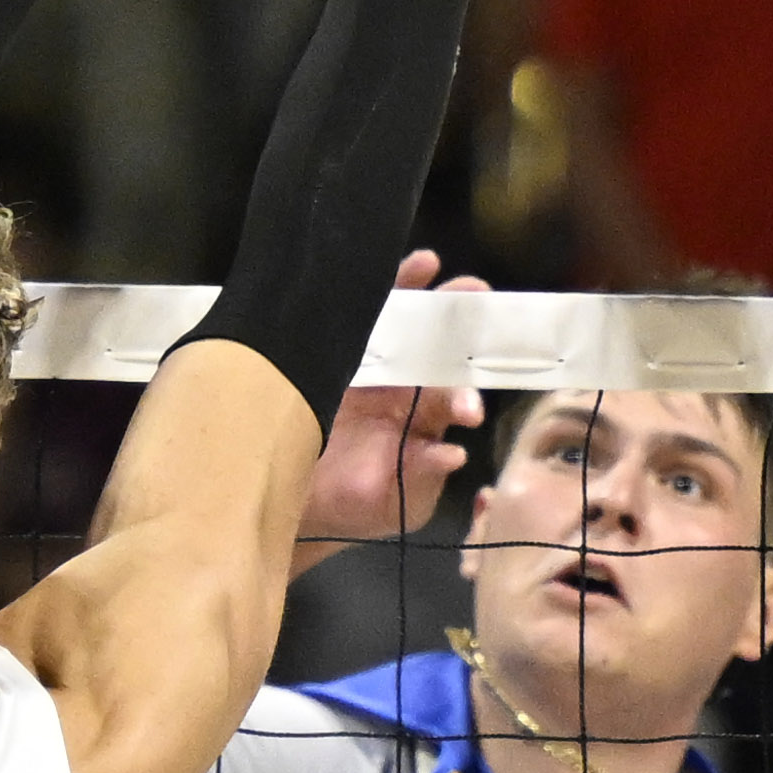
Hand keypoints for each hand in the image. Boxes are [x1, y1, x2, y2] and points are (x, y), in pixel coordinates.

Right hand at [294, 251, 486, 558]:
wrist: (296, 507)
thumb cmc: (353, 507)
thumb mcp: (395, 505)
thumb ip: (424, 479)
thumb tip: (452, 454)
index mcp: (422, 425)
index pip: (452, 398)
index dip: (463, 397)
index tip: (468, 410)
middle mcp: (404, 392)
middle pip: (438, 352)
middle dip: (458, 327)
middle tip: (476, 299)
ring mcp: (373, 372)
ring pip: (407, 328)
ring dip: (428, 299)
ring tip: (438, 267)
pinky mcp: (339, 359)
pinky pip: (366, 319)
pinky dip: (393, 290)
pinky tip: (417, 265)